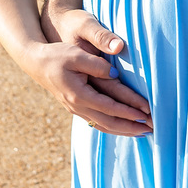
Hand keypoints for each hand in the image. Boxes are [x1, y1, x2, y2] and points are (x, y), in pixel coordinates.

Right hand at [40, 6, 153, 133]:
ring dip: (123, 130)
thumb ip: (96, 64)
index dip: (129, 111)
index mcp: (79, 94)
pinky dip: (112, 127)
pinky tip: (122, 127)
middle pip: (109, 122)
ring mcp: (76, 109)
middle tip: (152, 129)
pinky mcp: (76, 107)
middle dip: (131, 127)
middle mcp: (77, 106)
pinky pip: (97, 122)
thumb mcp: (76, 54)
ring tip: (142, 132)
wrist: (35, 62)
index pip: (110, 107)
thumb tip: (114, 74)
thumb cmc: (57, 55)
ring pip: (103, 125)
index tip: (147, 114)